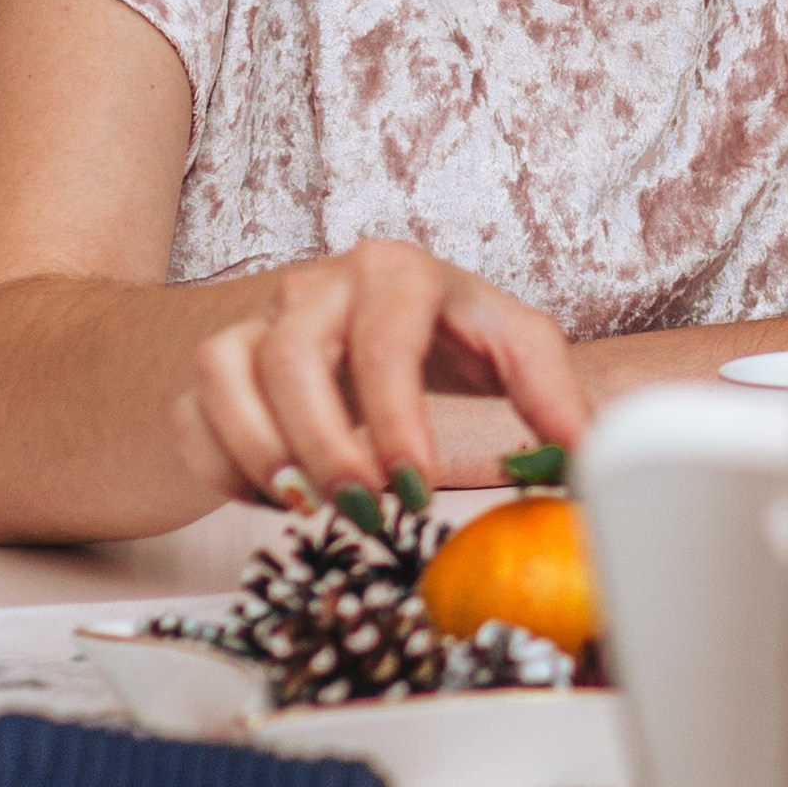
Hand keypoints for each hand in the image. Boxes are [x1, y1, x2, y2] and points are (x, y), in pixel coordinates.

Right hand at [179, 238, 587, 506]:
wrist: (342, 329)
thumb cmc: (434, 344)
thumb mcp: (504, 352)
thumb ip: (550, 395)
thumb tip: (591, 454)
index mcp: (405, 276)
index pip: (395, 333)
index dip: (403, 413)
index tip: (420, 481)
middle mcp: (325, 285)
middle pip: (299, 354)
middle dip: (331, 443)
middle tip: (370, 510)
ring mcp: (260, 318)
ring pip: (233, 374)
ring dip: (271, 455)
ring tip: (317, 508)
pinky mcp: (213, 362)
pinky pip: (196, 415)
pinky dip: (227, 468)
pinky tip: (276, 499)